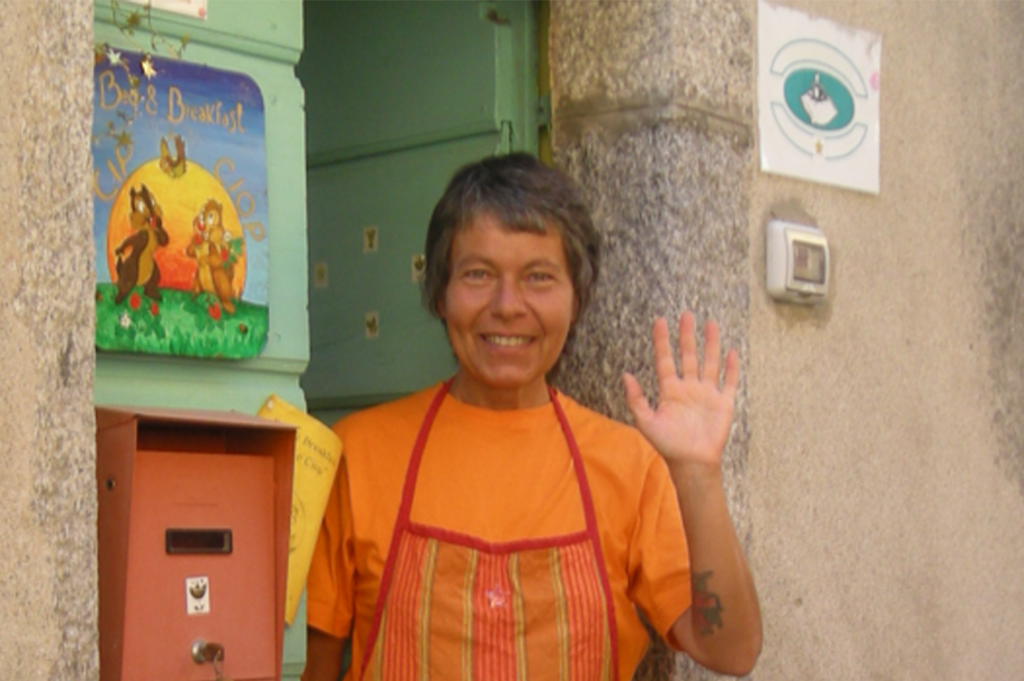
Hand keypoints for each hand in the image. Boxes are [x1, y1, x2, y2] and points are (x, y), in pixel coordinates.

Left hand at [623, 312, 738, 468]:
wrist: (692, 463)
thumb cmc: (668, 445)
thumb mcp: (646, 422)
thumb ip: (636, 399)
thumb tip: (625, 375)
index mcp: (670, 391)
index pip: (665, 360)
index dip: (662, 341)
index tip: (660, 321)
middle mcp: (688, 388)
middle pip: (688, 355)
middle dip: (687, 335)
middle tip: (686, 315)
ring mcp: (707, 394)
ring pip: (709, 363)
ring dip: (710, 344)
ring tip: (710, 324)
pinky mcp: (723, 403)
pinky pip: (728, 382)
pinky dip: (731, 368)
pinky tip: (732, 352)